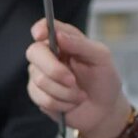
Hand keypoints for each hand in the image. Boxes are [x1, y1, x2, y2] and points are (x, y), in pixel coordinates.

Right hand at [26, 19, 131, 137]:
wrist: (104, 110)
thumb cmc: (104, 80)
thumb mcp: (101, 58)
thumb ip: (80, 44)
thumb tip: (58, 35)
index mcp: (63, 42)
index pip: (44, 27)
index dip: (40, 29)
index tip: (41, 35)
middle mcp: (48, 56)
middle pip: (34, 52)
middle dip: (54, 70)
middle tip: (72, 80)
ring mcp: (39, 75)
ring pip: (40, 80)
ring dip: (65, 92)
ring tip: (79, 95)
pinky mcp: (37, 94)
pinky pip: (42, 98)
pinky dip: (61, 103)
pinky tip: (70, 103)